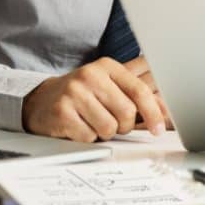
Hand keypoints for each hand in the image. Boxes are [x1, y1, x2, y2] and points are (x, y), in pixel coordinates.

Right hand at [22, 58, 165, 142]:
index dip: (153, 112)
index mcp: (107, 66)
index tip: (158, 129)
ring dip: (103, 133)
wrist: (40, 101)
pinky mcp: (61, 112)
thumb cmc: (81, 96)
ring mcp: (74, 93)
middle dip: (123, 125)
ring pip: (109, 128)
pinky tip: (78, 126)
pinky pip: (89, 137)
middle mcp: (90, 76)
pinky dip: (87, 138)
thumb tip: (164, 111)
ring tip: (91, 122)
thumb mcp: (108, 88)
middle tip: (111, 122)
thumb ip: (135, 97)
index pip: (139, 90)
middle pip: (126, 113)